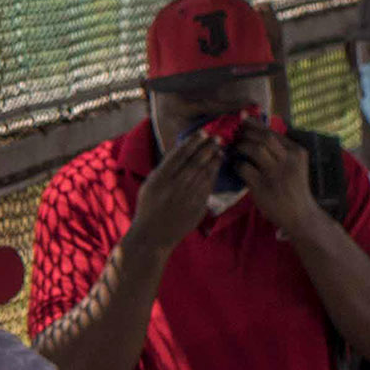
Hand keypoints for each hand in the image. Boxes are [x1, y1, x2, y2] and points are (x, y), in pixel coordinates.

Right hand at [123, 132, 222, 255]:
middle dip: (208, 147)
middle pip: (195, 162)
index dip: (193, 142)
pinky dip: (214, 174)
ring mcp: (187, 198)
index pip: (179, 155)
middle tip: (218, 137)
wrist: (153, 236)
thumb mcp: (149, 186)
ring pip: (204, 173)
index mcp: (160, 179)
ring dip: (214, 159)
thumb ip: (163, 170)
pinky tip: (217, 166)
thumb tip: (180, 151)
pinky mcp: (197, 207)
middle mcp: (174, 187)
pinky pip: (208, 187)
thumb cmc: (149, 208)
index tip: (202, 132)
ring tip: (220, 149)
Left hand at [228, 123, 324, 236]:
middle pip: (265, 138)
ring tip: (234, 148)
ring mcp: (276, 173)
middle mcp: (289, 160)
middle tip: (235, 133)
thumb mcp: (294, 166)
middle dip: (247, 133)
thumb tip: (258, 133)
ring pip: (255, 149)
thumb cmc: (294, 189)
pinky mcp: (263, 186)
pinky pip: (244, 168)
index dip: (256, 124)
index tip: (243, 119)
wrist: (300, 214)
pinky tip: (235, 165)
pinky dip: (237, 164)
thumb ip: (281, 152)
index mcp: (297, 152)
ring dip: (241, 146)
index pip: (274, 132)